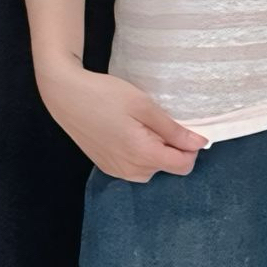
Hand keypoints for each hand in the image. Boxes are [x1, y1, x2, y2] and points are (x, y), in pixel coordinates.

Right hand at [37, 60, 209, 180]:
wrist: (65, 96)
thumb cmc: (105, 95)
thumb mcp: (144, 106)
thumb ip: (173, 129)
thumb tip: (200, 143)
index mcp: (142, 155)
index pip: (183, 166)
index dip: (189, 147)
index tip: (180, 126)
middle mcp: (130, 171)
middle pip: (168, 167)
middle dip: (170, 146)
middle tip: (153, 120)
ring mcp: (116, 171)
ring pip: (152, 168)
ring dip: (154, 150)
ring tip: (138, 124)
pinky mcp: (107, 167)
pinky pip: (135, 167)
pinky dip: (139, 152)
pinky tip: (126, 131)